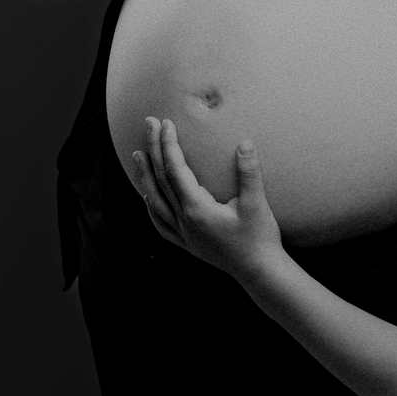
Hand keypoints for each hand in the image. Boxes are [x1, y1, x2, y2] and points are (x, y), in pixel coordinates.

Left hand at [131, 117, 282, 280]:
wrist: (259, 272)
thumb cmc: (259, 238)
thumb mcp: (256, 204)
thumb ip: (249, 172)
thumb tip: (244, 143)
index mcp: (196, 209)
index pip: (175, 170)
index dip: (169, 144)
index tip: (166, 123)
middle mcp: (183, 221)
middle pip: (161, 180)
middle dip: (154, 150)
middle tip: (148, 124)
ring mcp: (183, 234)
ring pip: (155, 201)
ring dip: (145, 176)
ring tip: (137, 155)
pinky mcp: (187, 243)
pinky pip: (160, 223)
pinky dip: (151, 207)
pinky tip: (147, 198)